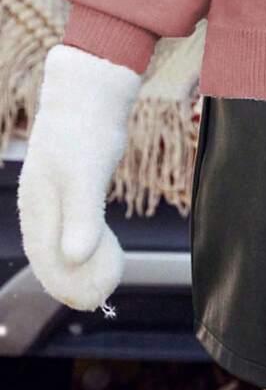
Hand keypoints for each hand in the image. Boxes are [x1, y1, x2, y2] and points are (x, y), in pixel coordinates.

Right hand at [17, 43, 141, 310]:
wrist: (89, 90)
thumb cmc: (85, 129)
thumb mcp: (85, 174)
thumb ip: (81, 216)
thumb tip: (76, 258)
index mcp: (37, 205)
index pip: (45, 257)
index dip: (66, 283)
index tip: (91, 300)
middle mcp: (39, 203)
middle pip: (49, 253)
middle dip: (72, 278)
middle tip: (100, 297)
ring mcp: (52, 193)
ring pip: (59, 239)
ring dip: (79, 262)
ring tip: (104, 279)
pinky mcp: (69, 182)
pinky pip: (70, 223)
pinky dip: (84, 240)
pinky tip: (101, 247)